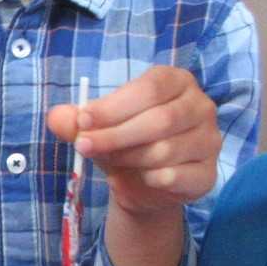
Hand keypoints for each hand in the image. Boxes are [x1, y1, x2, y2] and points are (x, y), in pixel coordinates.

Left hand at [47, 65, 221, 218]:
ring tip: (111, 161)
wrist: (144, 184)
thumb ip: (77, 121)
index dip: (113, 106)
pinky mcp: (208, 173)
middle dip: (115, 136)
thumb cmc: (125, 142)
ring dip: (129, 158)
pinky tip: (140, 177)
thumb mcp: (99, 127)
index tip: (83, 121)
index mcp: (176, 81)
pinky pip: (176, 177)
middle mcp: (201, 106)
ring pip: (165, 151)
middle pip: (159, 120)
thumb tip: (56, 117)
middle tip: (84, 147)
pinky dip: (150, 179)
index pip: (149, 89)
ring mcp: (210, 140)